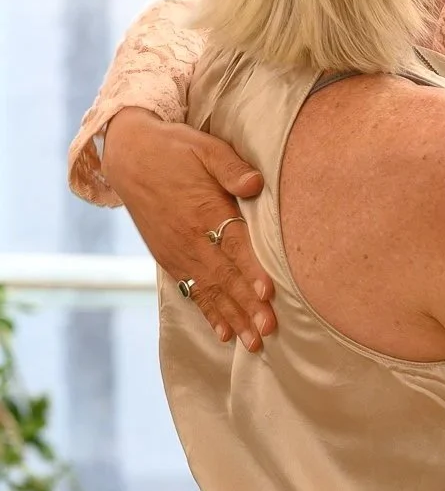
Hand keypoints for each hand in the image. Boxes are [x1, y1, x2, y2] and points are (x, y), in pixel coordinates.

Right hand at [101, 108, 276, 350]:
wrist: (128, 156)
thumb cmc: (175, 149)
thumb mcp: (204, 147)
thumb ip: (230, 166)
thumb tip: (254, 182)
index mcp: (204, 210)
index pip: (233, 245)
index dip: (252, 270)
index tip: (268, 293)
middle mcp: (190, 238)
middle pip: (225, 277)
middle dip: (248, 306)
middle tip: (268, 330)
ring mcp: (178, 252)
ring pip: (210, 291)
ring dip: (233, 318)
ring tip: (252, 343)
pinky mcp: (169, 258)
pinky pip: (191, 291)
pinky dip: (209, 313)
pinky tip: (224, 333)